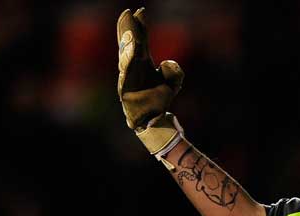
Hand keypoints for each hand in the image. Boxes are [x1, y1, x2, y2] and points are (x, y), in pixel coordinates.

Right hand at [117, 7, 184, 154]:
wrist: (154, 119)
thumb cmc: (159, 99)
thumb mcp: (173, 82)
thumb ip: (174, 72)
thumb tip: (168, 63)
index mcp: (142, 62)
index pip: (140, 40)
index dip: (140, 26)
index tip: (141, 11)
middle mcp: (132, 67)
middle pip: (129, 44)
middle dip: (129, 28)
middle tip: (129, 13)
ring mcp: (127, 77)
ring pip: (126, 56)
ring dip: (127, 42)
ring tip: (130, 30)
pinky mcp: (125, 89)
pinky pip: (126, 73)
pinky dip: (128, 61)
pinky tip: (131, 51)